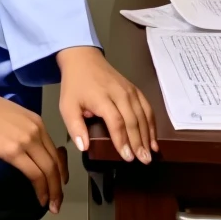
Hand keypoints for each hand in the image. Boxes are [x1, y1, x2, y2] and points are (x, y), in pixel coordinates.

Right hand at [0, 82, 67, 212]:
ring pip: (49, 170)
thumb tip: (20, 150)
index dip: (59, 171)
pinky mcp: (13, 150)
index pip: (54, 151)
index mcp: (35, 121)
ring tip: (51, 206)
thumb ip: (19, 133)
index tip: (57, 184)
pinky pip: (35, 174)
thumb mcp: (7, 119)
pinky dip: (41, 189)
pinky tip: (40, 199)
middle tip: (57, 201)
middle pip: (55, 163)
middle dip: (58, 186)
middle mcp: (36, 129)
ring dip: (52, 191)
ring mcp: (26, 140)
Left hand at [56, 46, 157, 164]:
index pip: (116, 122)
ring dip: (148, 135)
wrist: (83, 59)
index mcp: (101, 98)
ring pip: (143, 115)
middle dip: (139, 142)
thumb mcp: (67, 105)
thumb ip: (75, 126)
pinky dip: (152, 124)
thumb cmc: (75, 85)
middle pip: (133, 120)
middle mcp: (119, 94)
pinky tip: (153, 138)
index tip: (128, 157)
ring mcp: (129, 90)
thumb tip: (84, 147)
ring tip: (150, 153)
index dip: (123, 140)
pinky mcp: (135, 89)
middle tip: (144, 160)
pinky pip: (147, 108)